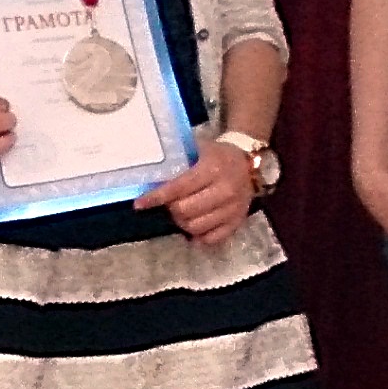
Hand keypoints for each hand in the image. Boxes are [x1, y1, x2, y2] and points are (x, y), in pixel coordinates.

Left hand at [135, 151, 255, 245]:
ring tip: (180, 214)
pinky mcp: (238, 221)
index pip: (178, 188)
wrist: (247, 162)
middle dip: (170, 209)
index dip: (156, 197)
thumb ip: (177, 164)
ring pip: (197, 227)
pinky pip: (213, 238)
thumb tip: (148, 180)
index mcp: (212, 169)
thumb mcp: (197, 150)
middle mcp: (225, 190)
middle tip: (168, 204)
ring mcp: (234, 208)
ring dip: (182, 223)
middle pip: (185, 211)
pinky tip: (192, 228)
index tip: (139, 204)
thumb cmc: (216, 154)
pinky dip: (199, 236)